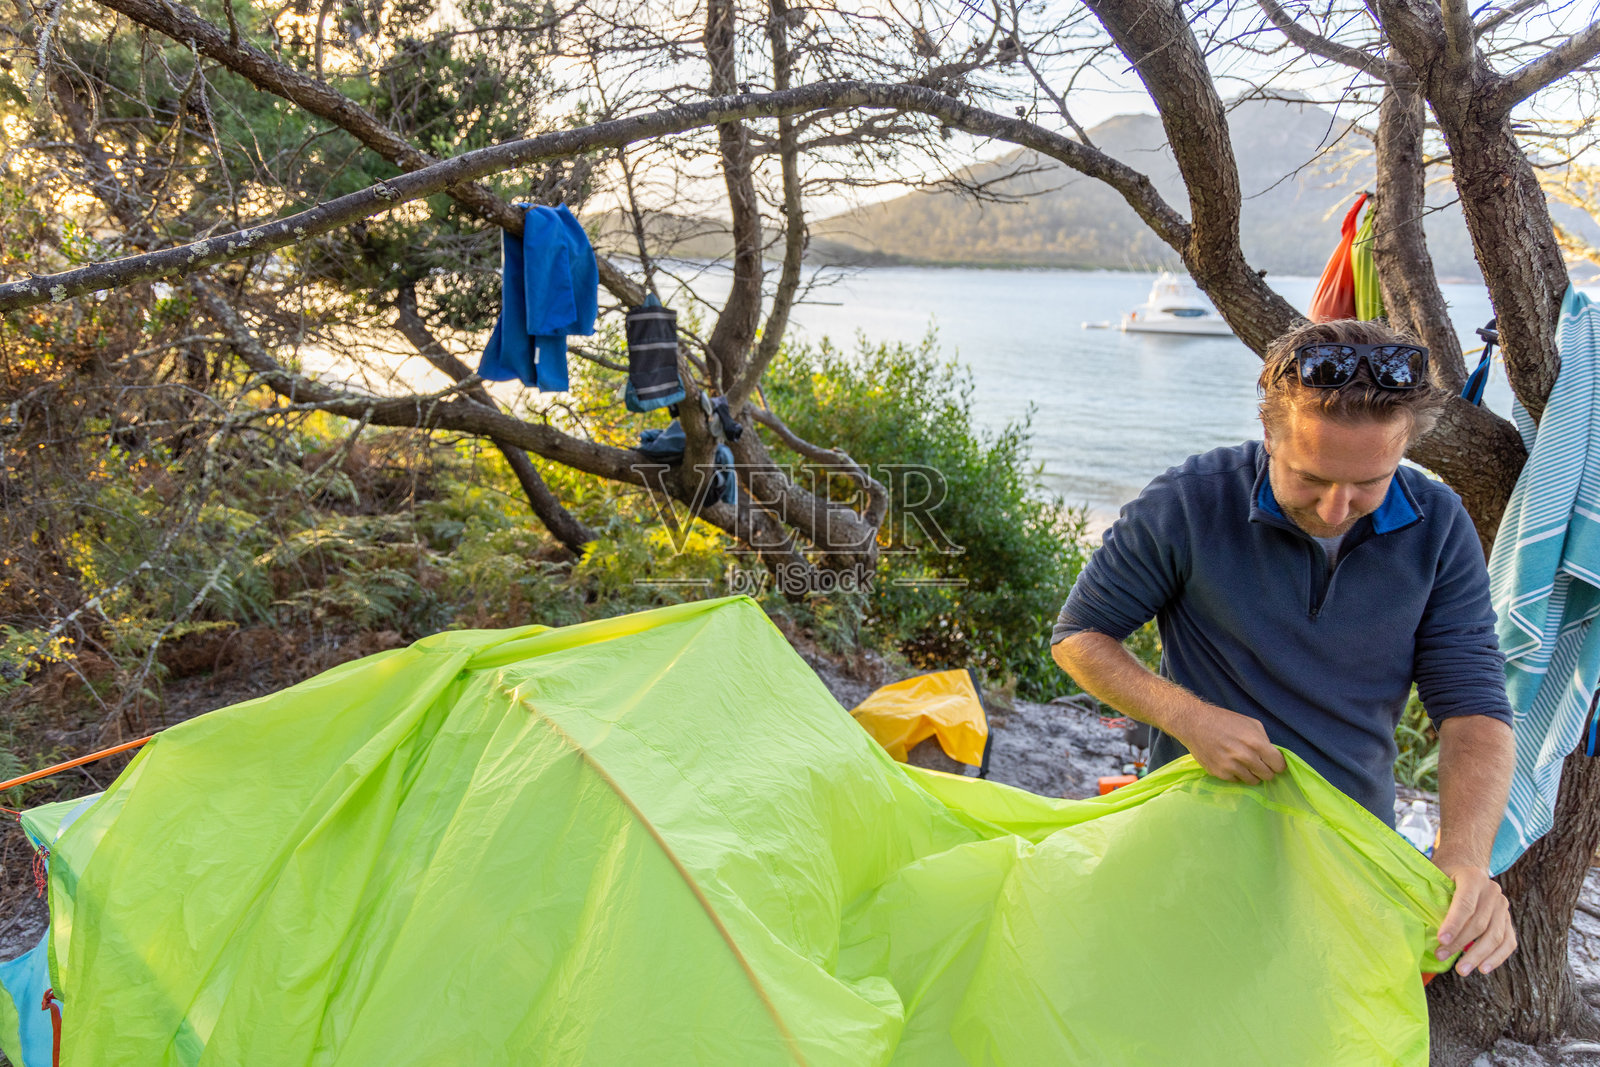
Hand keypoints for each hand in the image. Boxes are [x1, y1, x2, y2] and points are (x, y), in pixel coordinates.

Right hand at [1179, 706, 1286, 784]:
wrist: (1194, 723)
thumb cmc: (1225, 720)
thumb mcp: (1251, 723)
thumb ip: (1264, 740)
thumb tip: (1272, 755)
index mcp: (1256, 743)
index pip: (1278, 765)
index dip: (1278, 765)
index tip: (1274, 763)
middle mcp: (1245, 757)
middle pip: (1267, 776)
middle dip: (1265, 770)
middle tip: (1258, 763)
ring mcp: (1231, 767)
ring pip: (1253, 781)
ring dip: (1251, 774)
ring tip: (1244, 763)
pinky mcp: (1219, 773)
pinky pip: (1236, 780)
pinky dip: (1236, 774)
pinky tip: (1230, 763)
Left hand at [1433, 860, 1515, 975]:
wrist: (1466, 862)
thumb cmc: (1445, 873)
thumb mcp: (1435, 875)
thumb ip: (1431, 895)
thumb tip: (1420, 924)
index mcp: (1473, 877)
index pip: (1465, 904)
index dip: (1453, 924)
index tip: (1440, 940)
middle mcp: (1492, 891)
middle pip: (1479, 923)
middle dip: (1460, 943)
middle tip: (1441, 956)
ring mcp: (1503, 905)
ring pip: (1495, 935)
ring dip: (1478, 956)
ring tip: (1461, 970)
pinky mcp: (1508, 919)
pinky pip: (1508, 941)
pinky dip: (1497, 957)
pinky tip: (1484, 968)